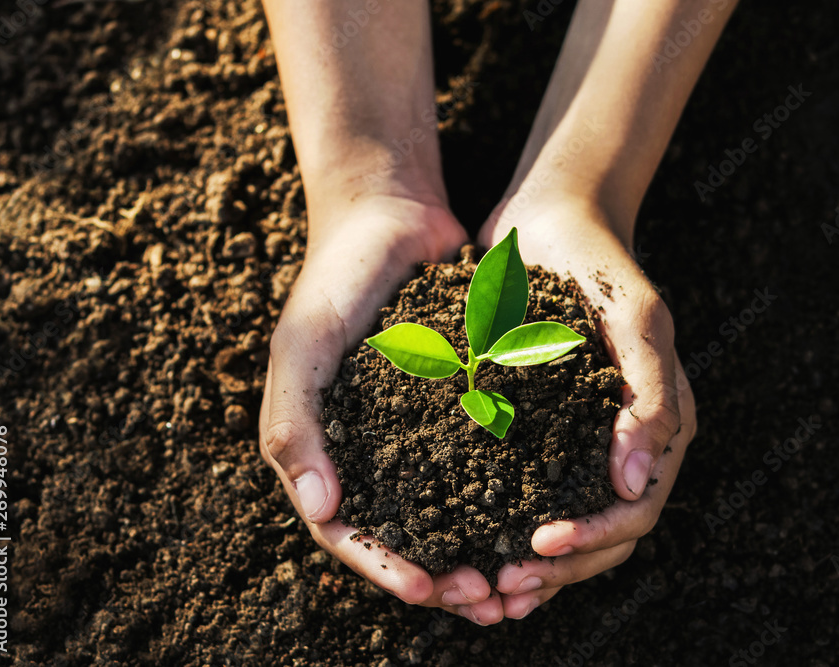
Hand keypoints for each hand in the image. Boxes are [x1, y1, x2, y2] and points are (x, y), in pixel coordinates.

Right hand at [259, 194, 505, 616]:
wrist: (389, 216)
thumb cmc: (335, 279)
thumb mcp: (303, 346)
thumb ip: (295, 424)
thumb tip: (323, 512)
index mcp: (323, 450)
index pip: (347, 532)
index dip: (385, 566)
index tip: (431, 589)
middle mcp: (370, 451)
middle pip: (404, 535)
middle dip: (443, 574)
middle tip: (491, 597)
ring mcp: (416, 433)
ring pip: (449, 511)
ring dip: (479, 548)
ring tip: (520, 576)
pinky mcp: (460, 407)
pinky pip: (483, 461)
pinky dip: (507, 494)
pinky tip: (542, 512)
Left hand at [477, 196, 696, 619]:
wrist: (551, 223)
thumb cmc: (598, 266)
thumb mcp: (634, 319)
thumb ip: (649, 396)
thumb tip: (636, 485)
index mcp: (660, 425)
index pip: (637, 510)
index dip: (594, 540)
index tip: (537, 544)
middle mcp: (624, 443)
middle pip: (603, 537)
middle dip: (556, 569)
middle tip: (499, 586)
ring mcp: (582, 440)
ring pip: (567, 526)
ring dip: (531, 567)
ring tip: (482, 588)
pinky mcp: (540, 430)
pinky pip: (529, 494)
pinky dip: (505, 528)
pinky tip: (468, 546)